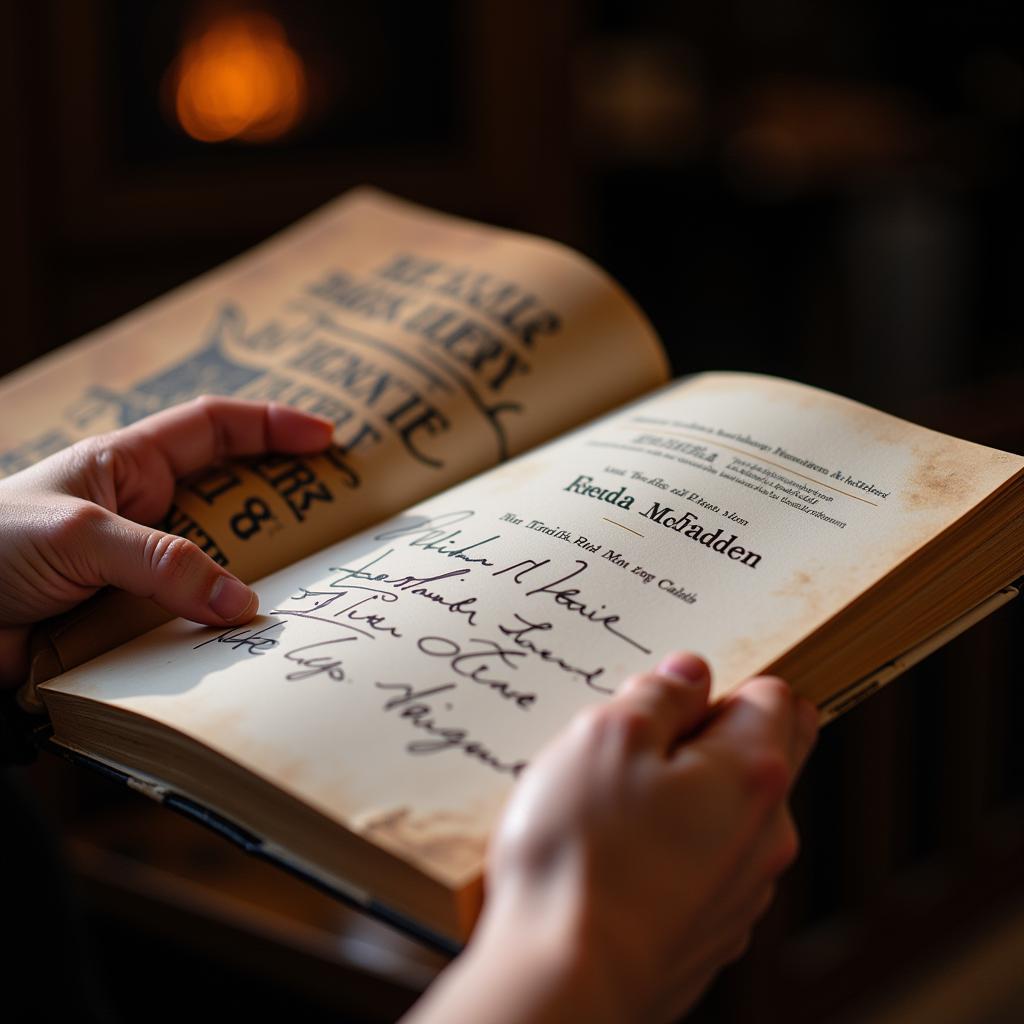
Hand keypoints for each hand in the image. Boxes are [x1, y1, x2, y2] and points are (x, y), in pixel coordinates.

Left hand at [0, 397, 332, 684]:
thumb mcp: (80, 534)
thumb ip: (164, 563)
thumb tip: (242, 604)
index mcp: (126, 467)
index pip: (214, 429)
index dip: (272, 427)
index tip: (327, 440)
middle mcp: (140, 516)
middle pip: (230, 502)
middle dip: (283, 509)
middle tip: (339, 524)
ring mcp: (137, 571)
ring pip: (214, 570)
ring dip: (253, 580)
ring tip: (307, 591)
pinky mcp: (127, 623)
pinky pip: (186, 622)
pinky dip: (215, 632)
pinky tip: (243, 645)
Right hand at [406, 653, 816, 1023]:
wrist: (568, 983)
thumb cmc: (584, 854)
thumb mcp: (607, 736)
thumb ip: (659, 695)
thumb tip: (690, 673)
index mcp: (751, 772)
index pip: (774, 696)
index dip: (724, 682)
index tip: (677, 691)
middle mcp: (766, 834)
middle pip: (762, 758)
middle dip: (713, 737)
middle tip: (642, 740)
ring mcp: (743, 892)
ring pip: (729, 817)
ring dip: (687, 798)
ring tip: (614, 802)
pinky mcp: (710, 934)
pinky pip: (704, 869)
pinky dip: (673, 851)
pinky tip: (619, 858)